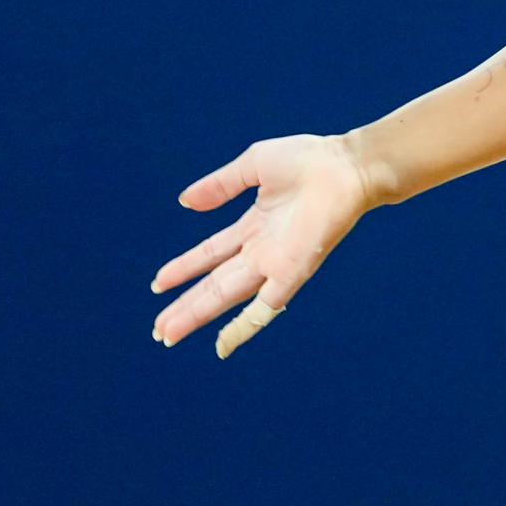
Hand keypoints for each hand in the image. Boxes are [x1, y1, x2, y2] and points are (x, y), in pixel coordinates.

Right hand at [149, 134, 375, 358]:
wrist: (346, 166)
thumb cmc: (310, 160)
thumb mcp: (254, 166)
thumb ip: (221, 185)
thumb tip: (185, 201)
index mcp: (255, 225)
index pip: (211, 253)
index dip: (185, 268)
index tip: (158, 284)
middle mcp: (263, 250)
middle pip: (216, 284)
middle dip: (186, 306)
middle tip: (158, 329)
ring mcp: (275, 263)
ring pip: (228, 298)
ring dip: (198, 316)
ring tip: (168, 335)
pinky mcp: (292, 272)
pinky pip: (264, 308)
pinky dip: (243, 327)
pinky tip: (222, 346)